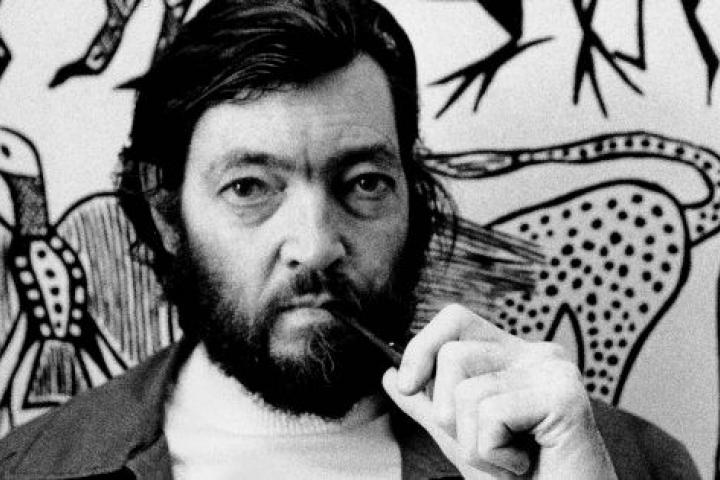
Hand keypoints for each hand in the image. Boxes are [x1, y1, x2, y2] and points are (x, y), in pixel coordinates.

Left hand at [382, 304, 616, 478]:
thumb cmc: (518, 479)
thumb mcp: (460, 435)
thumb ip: (428, 404)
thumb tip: (391, 375)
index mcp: (512, 355)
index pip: (455, 318)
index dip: (422, 347)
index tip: (407, 386)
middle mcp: (536, 354)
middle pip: (453, 355)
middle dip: (450, 415)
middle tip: (488, 444)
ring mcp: (553, 371)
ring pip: (467, 391)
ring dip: (476, 443)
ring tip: (510, 458)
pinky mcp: (564, 396)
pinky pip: (492, 414)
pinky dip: (496, 454)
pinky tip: (524, 464)